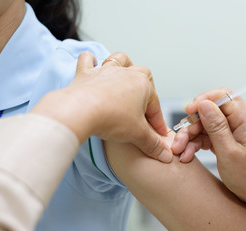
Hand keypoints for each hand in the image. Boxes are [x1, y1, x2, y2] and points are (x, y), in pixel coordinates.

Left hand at [31, 51, 172, 162]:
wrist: (80, 111)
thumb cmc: (111, 118)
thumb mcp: (137, 135)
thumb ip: (153, 144)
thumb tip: (166, 155)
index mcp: (143, 85)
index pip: (155, 106)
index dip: (157, 122)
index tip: (158, 134)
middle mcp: (126, 73)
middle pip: (142, 75)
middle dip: (147, 87)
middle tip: (144, 106)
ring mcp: (105, 72)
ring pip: (119, 60)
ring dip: (124, 66)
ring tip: (124, 76)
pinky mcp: (85, 74)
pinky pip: (88, 60)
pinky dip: (90, 61)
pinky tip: (93, 64)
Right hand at [171, 88, 245, 223]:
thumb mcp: (229, 152)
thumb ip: (216, 126)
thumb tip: (204, 103)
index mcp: (245, 119)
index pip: (223, 96)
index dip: (203, 100)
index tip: (189, 111)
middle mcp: (238, 121)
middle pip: (210, 110)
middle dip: (192, 123)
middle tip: (180, 138)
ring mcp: (230, 131)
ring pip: (204, 124)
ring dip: (190, 136)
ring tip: (180, 151)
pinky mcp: (224, 140)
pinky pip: (205, 135)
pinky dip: (194, 144)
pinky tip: (187, 155)